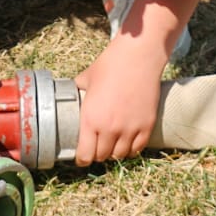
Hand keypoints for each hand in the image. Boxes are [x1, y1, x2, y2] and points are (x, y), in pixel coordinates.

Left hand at [72, 38, 165, 163]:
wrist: (138, 56)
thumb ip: (77, 90)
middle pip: (102, 157)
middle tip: (97, 146)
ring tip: (112, 144)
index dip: (82, 158)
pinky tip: (127, 142)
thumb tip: (69, 93)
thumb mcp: (86, 78)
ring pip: (120, 155)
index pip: (85, 155)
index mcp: (91, 119)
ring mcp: (130, 129)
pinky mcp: (146, 126)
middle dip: (97, 154)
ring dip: (114, 152)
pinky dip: (131, 149)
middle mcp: (109, 129)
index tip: (82, 156)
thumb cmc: (110, 64)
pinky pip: (137, 149)